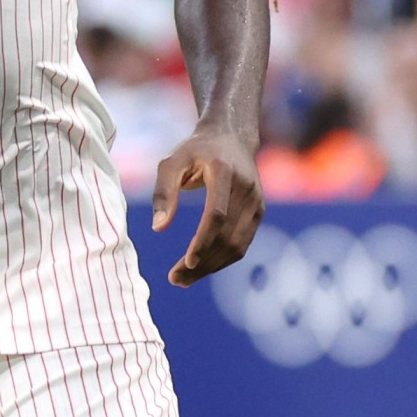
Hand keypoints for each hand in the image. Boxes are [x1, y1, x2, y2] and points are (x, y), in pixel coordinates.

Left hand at [148, 124, 263, 286]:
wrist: (232, 136)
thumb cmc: (196, 150)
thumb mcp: (172, 162)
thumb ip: (163, 192)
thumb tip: (158, 228)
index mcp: (224, 173)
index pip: (217, 214)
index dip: (203, 241)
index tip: (186, 262)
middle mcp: (246, 189)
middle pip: (227, 236)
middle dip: (202, 262)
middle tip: (175, 280)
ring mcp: (256, 202)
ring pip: (237, 246)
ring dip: (211, 267)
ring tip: (184, 280)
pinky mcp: (259, 212)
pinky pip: (242, 243)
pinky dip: (222, 260)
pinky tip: (201, 268)